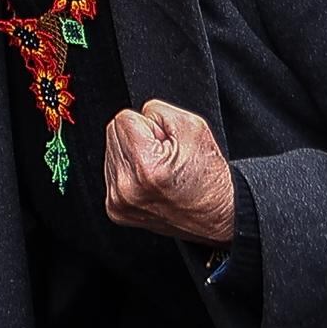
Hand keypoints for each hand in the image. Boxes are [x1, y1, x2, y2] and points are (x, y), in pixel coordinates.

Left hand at [103, 101, 238, 245]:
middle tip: (163, 155)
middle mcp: (127, 188)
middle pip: (113, 133)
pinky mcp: (116, 210)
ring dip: (131, 154)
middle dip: (137, 137)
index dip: (149, 125)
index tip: (165, 142)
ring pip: (111, 152)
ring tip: (157, 170)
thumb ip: (156, 110)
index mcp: (145, 166)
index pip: (123, 119)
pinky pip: (111, 172)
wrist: (215, 217)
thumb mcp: (192, 127)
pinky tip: (148, 181)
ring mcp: (119, 202)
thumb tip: (136, 115)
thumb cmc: (208, 176)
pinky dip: (128, 172)